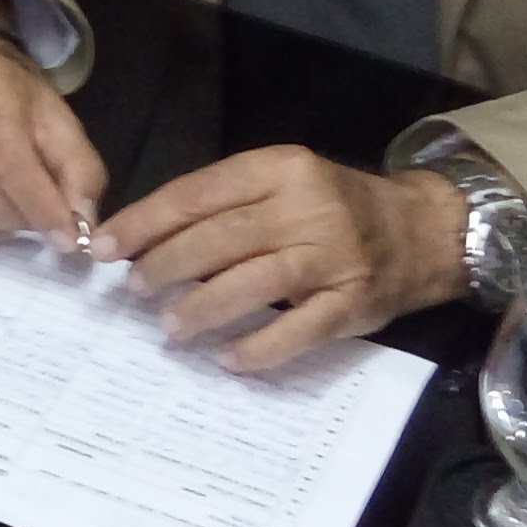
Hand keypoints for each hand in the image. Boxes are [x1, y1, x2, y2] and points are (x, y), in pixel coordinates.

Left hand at [97, 146, 466, 371]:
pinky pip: (298, 331)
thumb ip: (223, 203)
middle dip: (166, 266)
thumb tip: (144, 238)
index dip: (145, 222)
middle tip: (133, 289)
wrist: (422, 231)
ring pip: (255, 283)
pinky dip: (258, 348)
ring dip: (203, 308)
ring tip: (169, 326)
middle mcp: (307, 208)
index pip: (197, 194)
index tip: (104, 247)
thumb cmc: (334, 206)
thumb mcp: (281, 182)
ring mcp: (333, 257)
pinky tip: (226, 358)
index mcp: (281, 168)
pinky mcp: (352, 303)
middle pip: (220, 238)